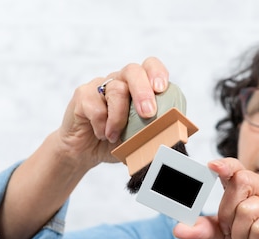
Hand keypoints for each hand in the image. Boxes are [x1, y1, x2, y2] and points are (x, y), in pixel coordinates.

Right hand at [54, 57, 169, 168]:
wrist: (87, 151)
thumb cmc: (118, 141)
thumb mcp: (141, 138)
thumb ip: (156, 130)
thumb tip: (176, 134)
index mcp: (138, 87)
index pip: (150, 67)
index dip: (157, 73)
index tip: (161, 89)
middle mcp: (120, 81)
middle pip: (133, 71)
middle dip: (143, 92)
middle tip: (148, 114)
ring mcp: (100, 86)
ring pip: (115, 90)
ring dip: (119, 117)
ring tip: (117, 136)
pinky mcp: (83, 95)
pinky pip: (95, 105)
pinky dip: (101, 124)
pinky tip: (103, 135)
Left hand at [173, 158, 258, 238]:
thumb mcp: (220, 237)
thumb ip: (202, 229)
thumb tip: (179, 229)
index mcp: (248, 186)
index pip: (234, 168)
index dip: (224, 165)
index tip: (212, 166)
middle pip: (238, 184)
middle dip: (228, 214)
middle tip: (233, 230)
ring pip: (247, 210)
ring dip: (241, 235)